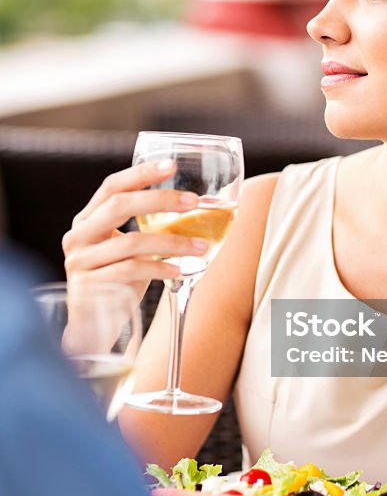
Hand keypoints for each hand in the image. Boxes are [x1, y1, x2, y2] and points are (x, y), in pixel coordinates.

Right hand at [62, 160, 207, 302]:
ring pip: (131, 242)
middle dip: (161, 200)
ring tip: (200, 247)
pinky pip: (129, 271)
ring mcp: (80, 262)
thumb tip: (192, 206)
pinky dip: (159, 269)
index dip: (141, 174)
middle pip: (119, 206)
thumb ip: (145, 228)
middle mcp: (78, 236)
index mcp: (87, 220)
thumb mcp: (127, 250)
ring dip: (172, 243)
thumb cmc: (117, 282)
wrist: (90, 329)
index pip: (111, 187)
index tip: (171, 165)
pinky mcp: (87, 287)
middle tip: (194, 202)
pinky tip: (178, 271)